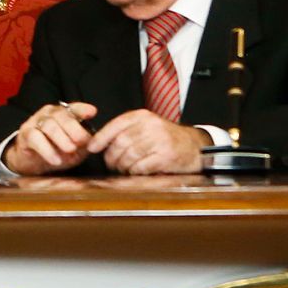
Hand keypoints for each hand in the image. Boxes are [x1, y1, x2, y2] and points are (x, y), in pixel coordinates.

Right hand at [0, 102, 97, 175]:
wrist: (32, 163)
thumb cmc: (56, 152)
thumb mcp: (75, 150)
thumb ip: (83, 145)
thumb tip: (93, 143)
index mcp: (63, 114)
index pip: (73, 108)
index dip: (82, 109)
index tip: (92, 113)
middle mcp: (48, 114)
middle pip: (61, 115)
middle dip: (73, 128)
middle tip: (80, 141)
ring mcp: (35, 122)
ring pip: (49, 125)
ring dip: (61, 138)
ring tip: (70, 150)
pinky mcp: (25, 134)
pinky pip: (35, 138)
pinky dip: (47, 150)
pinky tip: (55, 160)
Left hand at [87, 110, 210, 174]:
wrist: (194, 146)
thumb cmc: (166, 138)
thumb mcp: (147, 126)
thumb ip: (126, 130)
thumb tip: (98, 143)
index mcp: (143, 116)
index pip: (116, 125)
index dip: (101, 138)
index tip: (92, 148)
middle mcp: (151, 125)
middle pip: (120, 144)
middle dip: (112, 157)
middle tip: (112, 165)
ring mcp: (159, 140)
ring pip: (129, 156)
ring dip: (123, 167)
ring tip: (125, 169)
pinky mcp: (166, 156)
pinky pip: (140, 167)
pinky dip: (135, 172)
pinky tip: (138, 171)